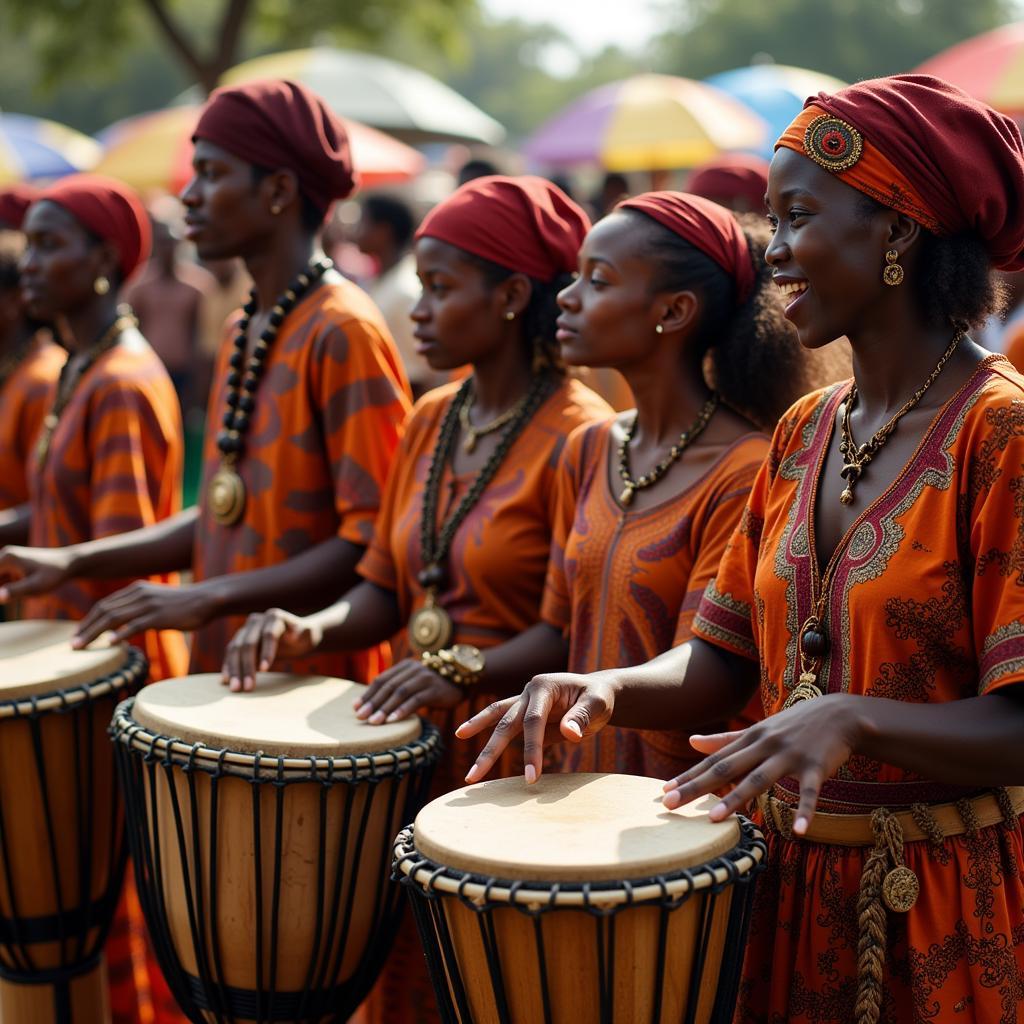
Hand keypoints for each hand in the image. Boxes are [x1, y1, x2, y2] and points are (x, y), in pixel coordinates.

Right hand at [0, 545, 75, 600]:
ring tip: (27, 588)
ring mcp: (8, 559)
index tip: (11, 595)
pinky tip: (25, 589)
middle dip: (1, 591)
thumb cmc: (54, 575)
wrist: (70, 563)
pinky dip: (7, 589)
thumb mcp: (36, 586)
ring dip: (5, 590)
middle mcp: (4, 555)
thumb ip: (15, 592)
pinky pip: (3, 579)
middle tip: (22, 591)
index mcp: (6, 559)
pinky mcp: (13, 565)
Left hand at [73, 582, 215, 649]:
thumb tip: (125, 626)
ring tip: (81, 647)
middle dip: (85, 628)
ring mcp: (149, 604)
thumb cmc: (184, 604)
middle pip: (104, 610)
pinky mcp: (159, 616)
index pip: (104, 604)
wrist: (208, 599)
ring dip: (94, 633)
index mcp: (136, 589)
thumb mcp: (157, 601)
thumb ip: (140, 608)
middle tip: (72, 644)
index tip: (78, 635)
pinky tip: (109, 644)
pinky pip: (135, 625)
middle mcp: (139, 594)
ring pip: (114, 618)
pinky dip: (119, 634)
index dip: (88, 620)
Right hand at [221, 609, 320, 691]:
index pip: (269, 634)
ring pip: (235, 649)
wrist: (294, 636)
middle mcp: (257, 620)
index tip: (265, 670)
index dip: (266, 651)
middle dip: (247, 667)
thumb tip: (292, 634)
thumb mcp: (309, 634)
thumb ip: (306, 632)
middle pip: (249, 643)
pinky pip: (230, 653)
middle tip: (248, 687)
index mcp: (275, 617)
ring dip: (234, 670)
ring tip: (236, 689)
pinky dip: (228, 667)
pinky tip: (225, 680)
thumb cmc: (303, 636)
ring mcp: (245, 629)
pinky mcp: (238, 640)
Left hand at [353, 659, 462, 723]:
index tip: (355, 709)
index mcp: (404, 666)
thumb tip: (369, 706)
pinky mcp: (435, 689)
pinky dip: (403, 710)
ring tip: (374, 722)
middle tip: (361, 718)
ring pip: (400, 693)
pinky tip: (393, 721)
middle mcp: (413, 669)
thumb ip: (395, 689)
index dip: (368, 694)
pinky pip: (416, 700)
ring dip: (385, 708)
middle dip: (373, 703)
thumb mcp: (412, 684)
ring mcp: (425, 678)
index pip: (381, 680)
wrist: (460, 680)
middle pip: (388, 686)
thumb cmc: (431, 687)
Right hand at [455, 671, 617, 784]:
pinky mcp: (523, 713)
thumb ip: (583, 716)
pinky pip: (501, 721)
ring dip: (478, 735)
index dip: (531, 749)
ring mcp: (523, 701)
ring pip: (497, 719)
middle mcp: (528, 691)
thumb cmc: (599, 697)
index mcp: (544, 686)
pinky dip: (482, 726)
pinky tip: (463, 733)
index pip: (533, 721)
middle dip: (491, 750)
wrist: (597, 691)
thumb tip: (570, 733)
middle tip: (474, 777)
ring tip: (458, 741)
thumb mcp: (599, 703)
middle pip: (507, 722)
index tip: (531, 777)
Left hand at [661, 693, 868, 834]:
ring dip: (737, 799)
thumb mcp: (758, 730)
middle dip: (697, 787)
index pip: (714, 761)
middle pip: (726, 769)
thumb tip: (691, 742)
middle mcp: (764, 745)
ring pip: (759, 779)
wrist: (839, 713)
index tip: (664, 792)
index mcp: (749, 739)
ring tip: (715, 820)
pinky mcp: (816, 767)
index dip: (689, 776)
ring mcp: (790, 755)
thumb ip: (725, 739)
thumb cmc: (793, 725)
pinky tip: (799, 831)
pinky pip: (809, 792)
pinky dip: (805, 811)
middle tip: (669, 804)